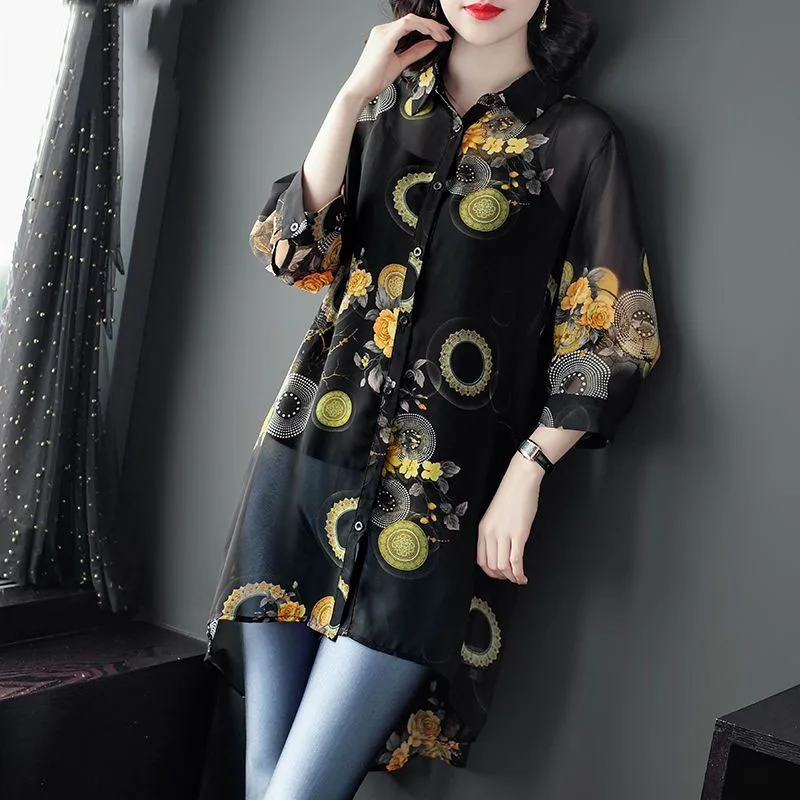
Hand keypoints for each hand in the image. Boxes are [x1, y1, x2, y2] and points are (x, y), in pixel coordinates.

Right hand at [342, 13, 451, 105]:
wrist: (360, 89)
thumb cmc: (374, 80)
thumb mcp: (400, 63)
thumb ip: (415, 52)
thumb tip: (431, 45)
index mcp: (385, 35)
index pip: (410, 24)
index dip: (428, 27)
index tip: (441, 35)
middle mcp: (383, 30)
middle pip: (412, 19)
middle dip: (432, 25)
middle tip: (445, 34)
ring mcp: (383, 32)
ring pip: (411, 19)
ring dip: (429, 26)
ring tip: (441, 36)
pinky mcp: (385, 38)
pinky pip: (407, 25)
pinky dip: (421, 28)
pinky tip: (430, 35)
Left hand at [476, 452, 543, 583]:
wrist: (521, 482)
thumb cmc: (511, 496)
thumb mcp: (494, 516)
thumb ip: (495, 532)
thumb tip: (500, 550)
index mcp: (483, 529)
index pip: (480, 559)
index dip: (489, 571)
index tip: (498, 574)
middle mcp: (490, 533)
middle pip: (492, 565)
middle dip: (501, 576)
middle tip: (510, 578)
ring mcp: (504, 534)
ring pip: (503, 566)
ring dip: (511, 577)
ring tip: (518, 578)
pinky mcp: (519, 535)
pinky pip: (516, 561)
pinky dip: (519, 573)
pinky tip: (523, 576)